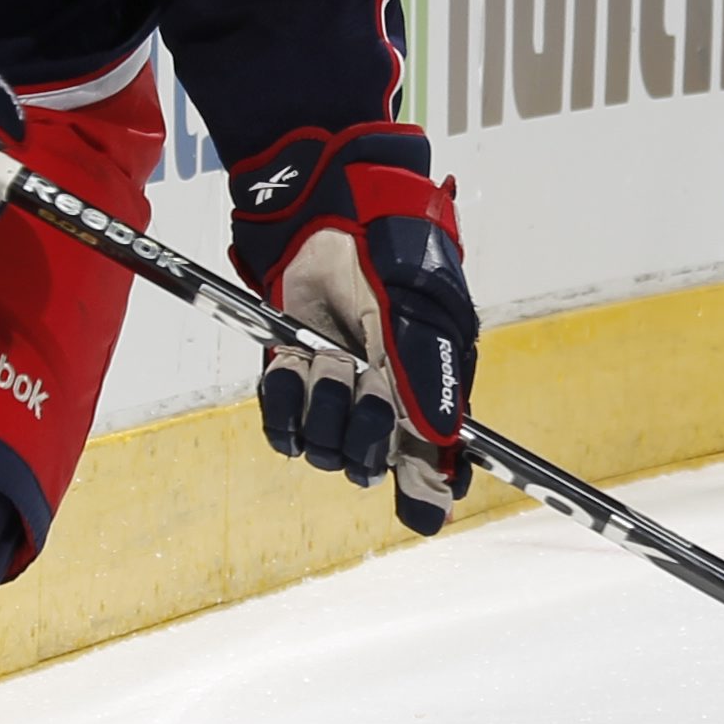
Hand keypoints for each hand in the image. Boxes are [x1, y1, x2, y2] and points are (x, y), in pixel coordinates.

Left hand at [231, 122, 477, 534]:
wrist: (327, 212)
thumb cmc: (388, 254)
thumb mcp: (418, 316)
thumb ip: (425, 382)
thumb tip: (441, 447)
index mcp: (428, 388)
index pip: (435, 461)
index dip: (430, 488)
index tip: (426, 511)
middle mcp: (384, 400)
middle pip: (372, 465)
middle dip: (364, 432)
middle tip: (364, 383)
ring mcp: (335, 392)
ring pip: (324, 450)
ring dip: (321, 408)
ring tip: (326, 359)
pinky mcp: (291, 377)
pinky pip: (282, 427)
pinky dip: (282, 406)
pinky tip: (291, 372)